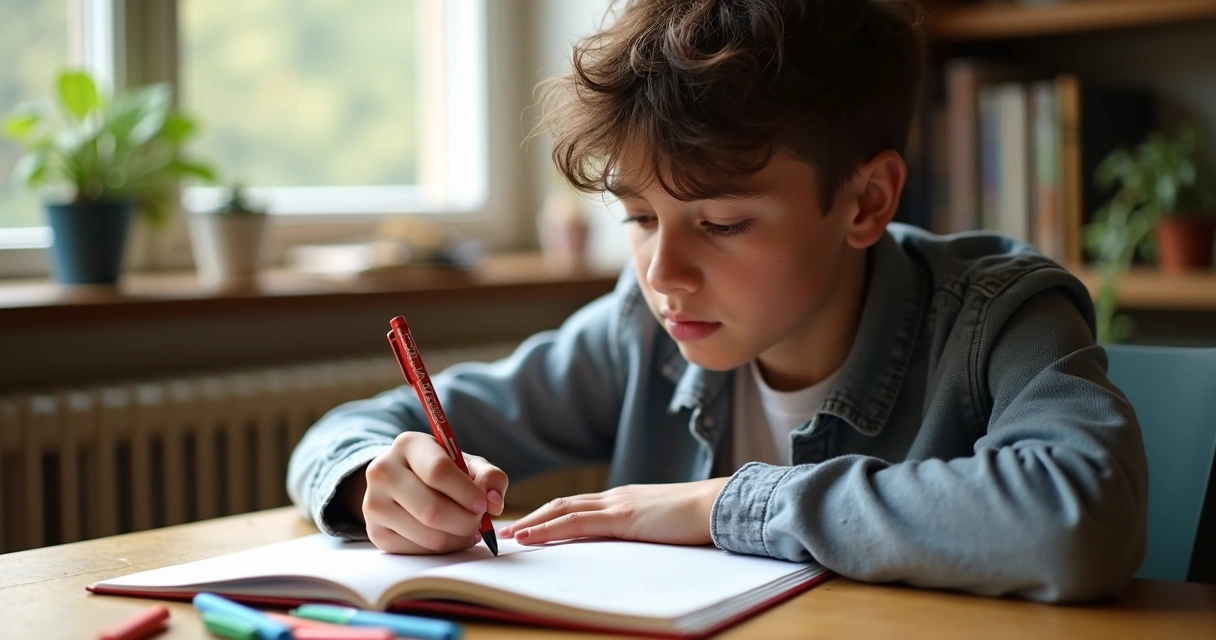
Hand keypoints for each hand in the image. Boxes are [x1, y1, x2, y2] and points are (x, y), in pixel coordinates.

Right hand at [359, 431, 507, 553]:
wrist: (403, 483)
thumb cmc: (442, 471)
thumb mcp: (466, 464)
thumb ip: (489, 476)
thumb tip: (494, 502)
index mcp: (408, 444)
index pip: (438, 472)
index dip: (467, 493)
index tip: (483, 504)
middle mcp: (383, 471)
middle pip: (432, 509)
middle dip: (466, 521)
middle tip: (478, 522)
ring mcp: (374, 503)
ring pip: (427, 534)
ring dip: (457, 538)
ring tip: (468, 530)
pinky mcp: (375, 532)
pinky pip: (417, 550)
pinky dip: (442, 548)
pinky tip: (449, 537)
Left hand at [499, 478, 729, 546]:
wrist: (718, 506)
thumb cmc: (699, 519)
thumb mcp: (664, 525)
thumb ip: (644, 530)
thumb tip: (634, 543)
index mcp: (625, 499)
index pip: (579, 504)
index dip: (552, 514)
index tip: (531, 525)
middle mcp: (615, 497)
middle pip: (564, 503)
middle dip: (534, 517)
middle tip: (508, 530)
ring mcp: (617, 504)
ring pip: (563, 510)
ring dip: (533, 522)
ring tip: (509, 535)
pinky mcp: (621, 517)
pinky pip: (576, 522)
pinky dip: (549, 528)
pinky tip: (530, 536)